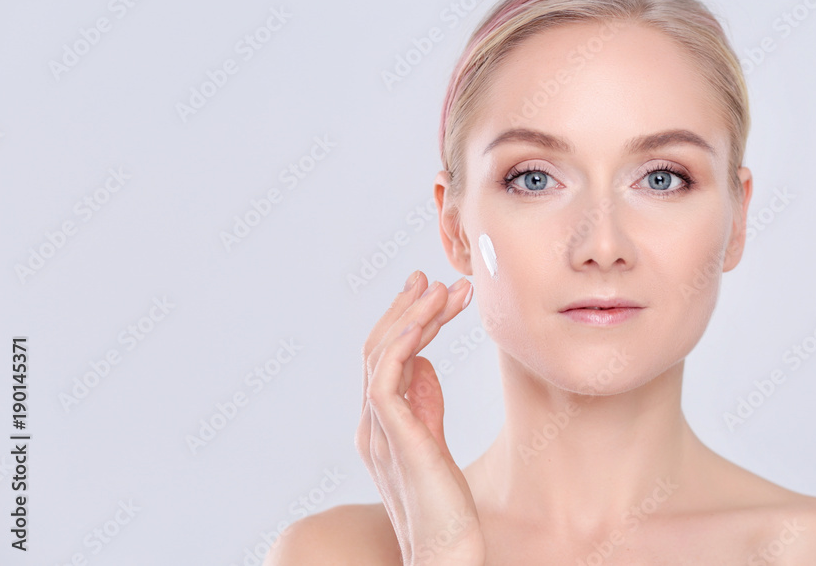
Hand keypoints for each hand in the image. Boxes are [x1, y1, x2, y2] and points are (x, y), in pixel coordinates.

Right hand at [356, 271, 484, 565]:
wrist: (445, 550)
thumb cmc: (442, 502)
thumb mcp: (433, 438)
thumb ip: (424, 400)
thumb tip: (422, 360)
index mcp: (378, 421)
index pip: (384, 356)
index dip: (404, 318)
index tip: (429, 289)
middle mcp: (370, 421)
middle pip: (378, 347)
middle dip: (407, 307)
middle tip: (433, 276)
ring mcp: (377, 429)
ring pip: (380, 354)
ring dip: (412, 315)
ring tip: (443, 288)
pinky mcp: (393, 437)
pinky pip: (386, 377)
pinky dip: (404, 341)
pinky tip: (429, 318)